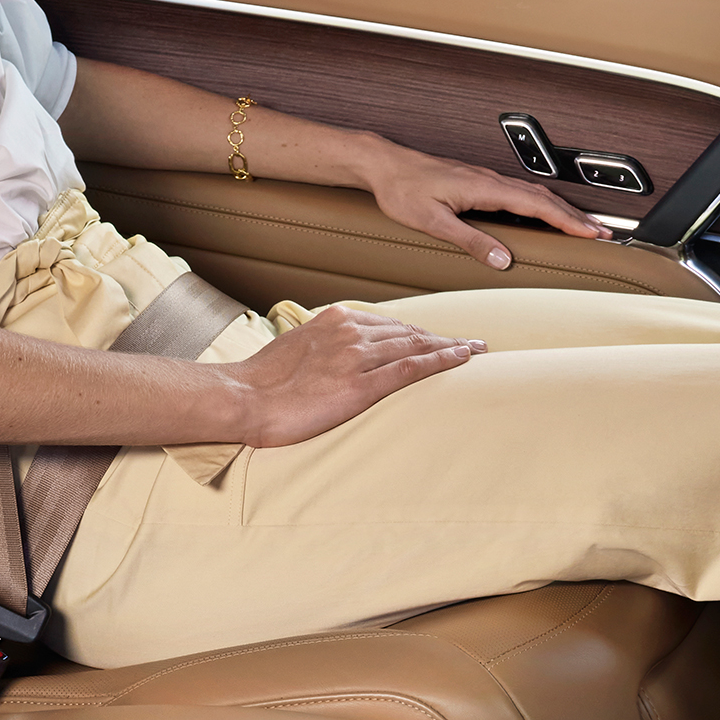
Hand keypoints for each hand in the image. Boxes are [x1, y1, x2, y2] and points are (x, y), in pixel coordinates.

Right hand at [224, 304, 484, 446]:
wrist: (244, 399)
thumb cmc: (264, 382)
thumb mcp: (297, 348)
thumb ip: (324, 345)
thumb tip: (338, 353)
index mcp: (335, 320)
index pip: (388, 324)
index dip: (418, 331)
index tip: (439, 336)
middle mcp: (350, 332)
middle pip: (408, 333)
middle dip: (441, 337)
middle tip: (471, 343)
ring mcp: (357, 357)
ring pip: (415, 346)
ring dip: (450, 347)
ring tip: (475, 351)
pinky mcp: (361, 385)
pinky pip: (411, 368)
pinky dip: (442, 361)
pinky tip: (463, 359)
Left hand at [356, 136, 613, 267]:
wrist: (383, 164)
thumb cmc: (402, 189)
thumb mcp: (433, 221)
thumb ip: (470, 240)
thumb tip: (502, 260)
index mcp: (484, 188)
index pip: (537, 205)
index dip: (568, 221)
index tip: (593, 233)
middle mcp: (489, 179)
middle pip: (544, 197)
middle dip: (576, 216)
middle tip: (603, 233)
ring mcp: (485, 178)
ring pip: (533, 193)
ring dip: (562, 209)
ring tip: (583, 225)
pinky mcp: (477, 181)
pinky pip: (519, 192)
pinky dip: (541, 204)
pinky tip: (544, 213)